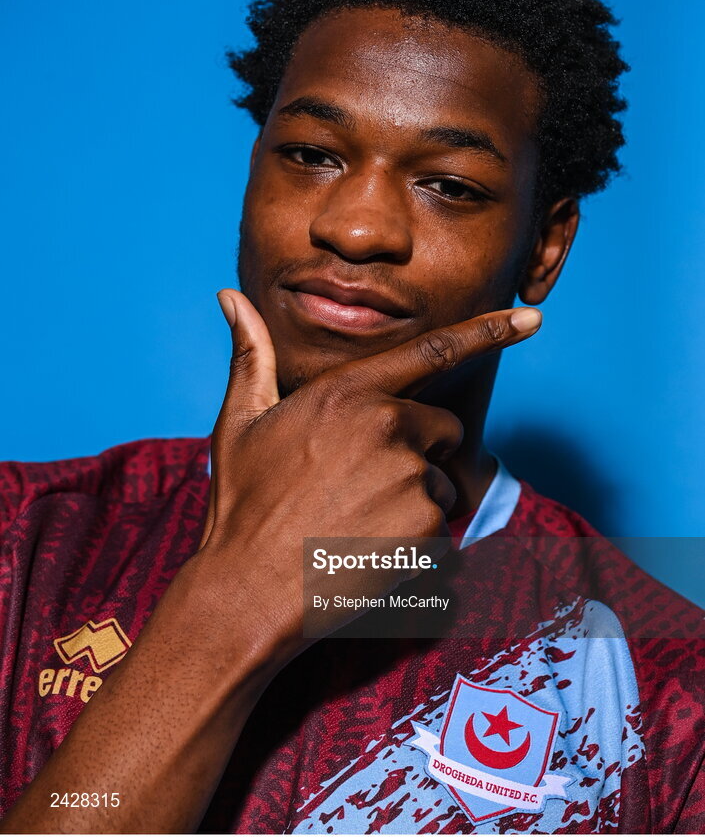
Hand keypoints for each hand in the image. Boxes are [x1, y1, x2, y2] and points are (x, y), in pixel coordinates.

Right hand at [193, 290, 540, 662]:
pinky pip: (439, 526)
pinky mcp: (425, 527)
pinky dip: (414, 539)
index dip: (488, 331)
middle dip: (419, 451)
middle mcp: (387, 425)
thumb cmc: (244, 502)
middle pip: (442, 428)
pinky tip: (366, 548)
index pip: (432, 351)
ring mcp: (410, 477)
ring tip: (355, 520)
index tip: (532, 318)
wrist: (248, 588)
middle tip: (362, 485)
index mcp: (347, 392)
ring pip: (440, 481)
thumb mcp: (240, 421)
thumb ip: (250, 354)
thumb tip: (229, 297)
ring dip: (414, 499)